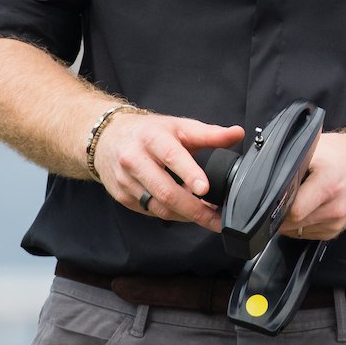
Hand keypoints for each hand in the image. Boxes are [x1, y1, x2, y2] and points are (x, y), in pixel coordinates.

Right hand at [94, 112, 244, 231]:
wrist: (108, 138)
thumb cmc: (148, 132)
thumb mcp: (178, 126)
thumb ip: (209, 133)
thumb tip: (238, 133)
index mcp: (152, 138)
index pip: (172, 156)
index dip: (189, 173)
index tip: (205, 189)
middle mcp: (135, 160)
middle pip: (165, 191)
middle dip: (194, 208)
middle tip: (217, 217)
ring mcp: (126, 181)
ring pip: (159, 207)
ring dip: (186, 215)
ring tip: (208, 217)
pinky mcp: (122, 197)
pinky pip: (152, 211)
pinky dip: (173, 215)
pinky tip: (187, 213)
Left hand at [281, 130, 345, 241]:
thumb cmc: (343, 154)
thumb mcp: (316, 146)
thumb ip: (292, 160)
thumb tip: (267, 175)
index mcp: (329, 184)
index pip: (294, 211)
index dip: (278, 206)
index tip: (273, 197)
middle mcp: (335, 207)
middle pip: (293, 224)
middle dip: (281, 213)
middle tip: (282, 195)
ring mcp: (336, 222)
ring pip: (297, 232)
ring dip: (290, 220)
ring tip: (298, 198)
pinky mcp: (336, 230)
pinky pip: (307, 234)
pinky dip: (301, 224)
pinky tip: (308, 206)